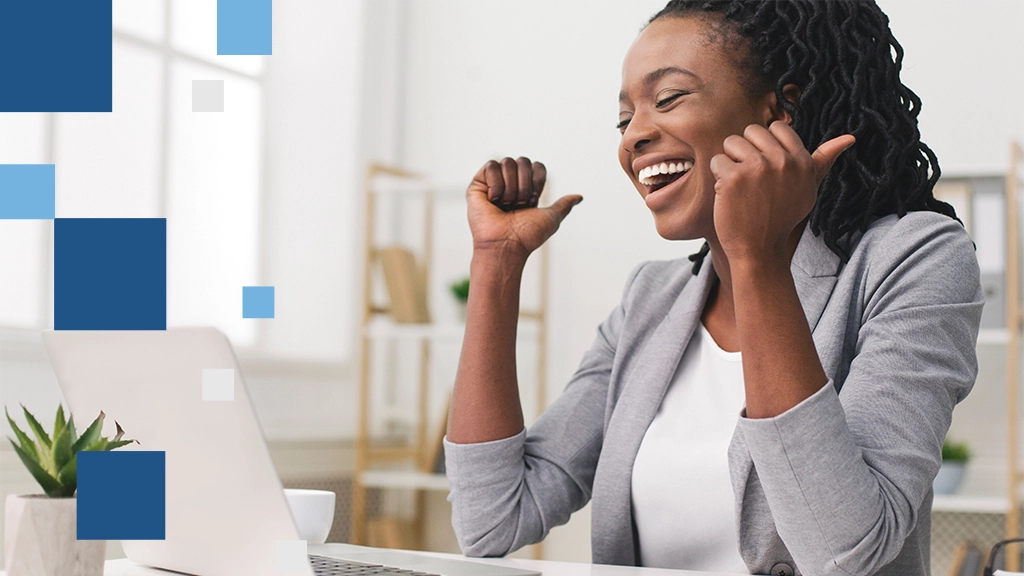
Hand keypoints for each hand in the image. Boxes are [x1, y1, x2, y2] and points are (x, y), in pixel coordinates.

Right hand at [467, 157, 582, 260]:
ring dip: (511, 187)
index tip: (532, 201)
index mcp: (525, 190)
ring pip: (507, 162)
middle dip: (524, 184)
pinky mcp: (477, 185)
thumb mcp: (551, 218)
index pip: (536, 166)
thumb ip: (563, 205)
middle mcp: (509, 184)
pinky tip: (493, 200)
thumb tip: (579, 197)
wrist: (506, 245)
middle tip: (518, 204)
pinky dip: (496, 184)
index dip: (537, 181)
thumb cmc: (527, 236)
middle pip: (523, 161)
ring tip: (504, 205)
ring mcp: (492, 184)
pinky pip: (491, 166)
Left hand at [709, 122, 854, 265]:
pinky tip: (728, 195)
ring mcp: (757, 168)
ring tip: (740, 186)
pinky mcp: (733, 178)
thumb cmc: (781, 218)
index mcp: (802, 161)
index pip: (777, 127)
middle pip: (752, 131)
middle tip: (751, 180)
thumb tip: (849, 137)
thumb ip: (824, 160)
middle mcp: (782, 161)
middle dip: (746, 151)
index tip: (766, 168)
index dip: (765, 145)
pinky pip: (717, 160)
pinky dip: (718, 177)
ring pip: (732, 142)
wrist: (759, 250)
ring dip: (730, 162)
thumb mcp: (808, 188)